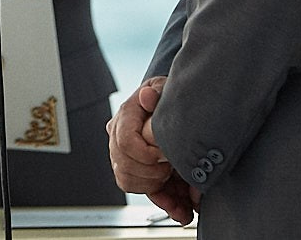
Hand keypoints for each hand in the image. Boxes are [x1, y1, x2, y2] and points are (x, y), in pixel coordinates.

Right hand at [108, 77, 195, 221]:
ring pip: (127, 181)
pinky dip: (163, 202)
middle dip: (154, 172)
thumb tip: (146, 96)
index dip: (148, 154)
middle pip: (123, 165)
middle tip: (174, 165)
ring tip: (177, 182)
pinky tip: (181, 208)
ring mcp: (124, 153)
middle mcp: (118, 135)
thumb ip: (158, 94)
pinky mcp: (134, 170)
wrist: (177, 109)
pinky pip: (139, 192)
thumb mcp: (168, 90)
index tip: (168, 155)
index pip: (126, 143)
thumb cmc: (171, 98)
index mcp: (127, 114)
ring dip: (156, 188)